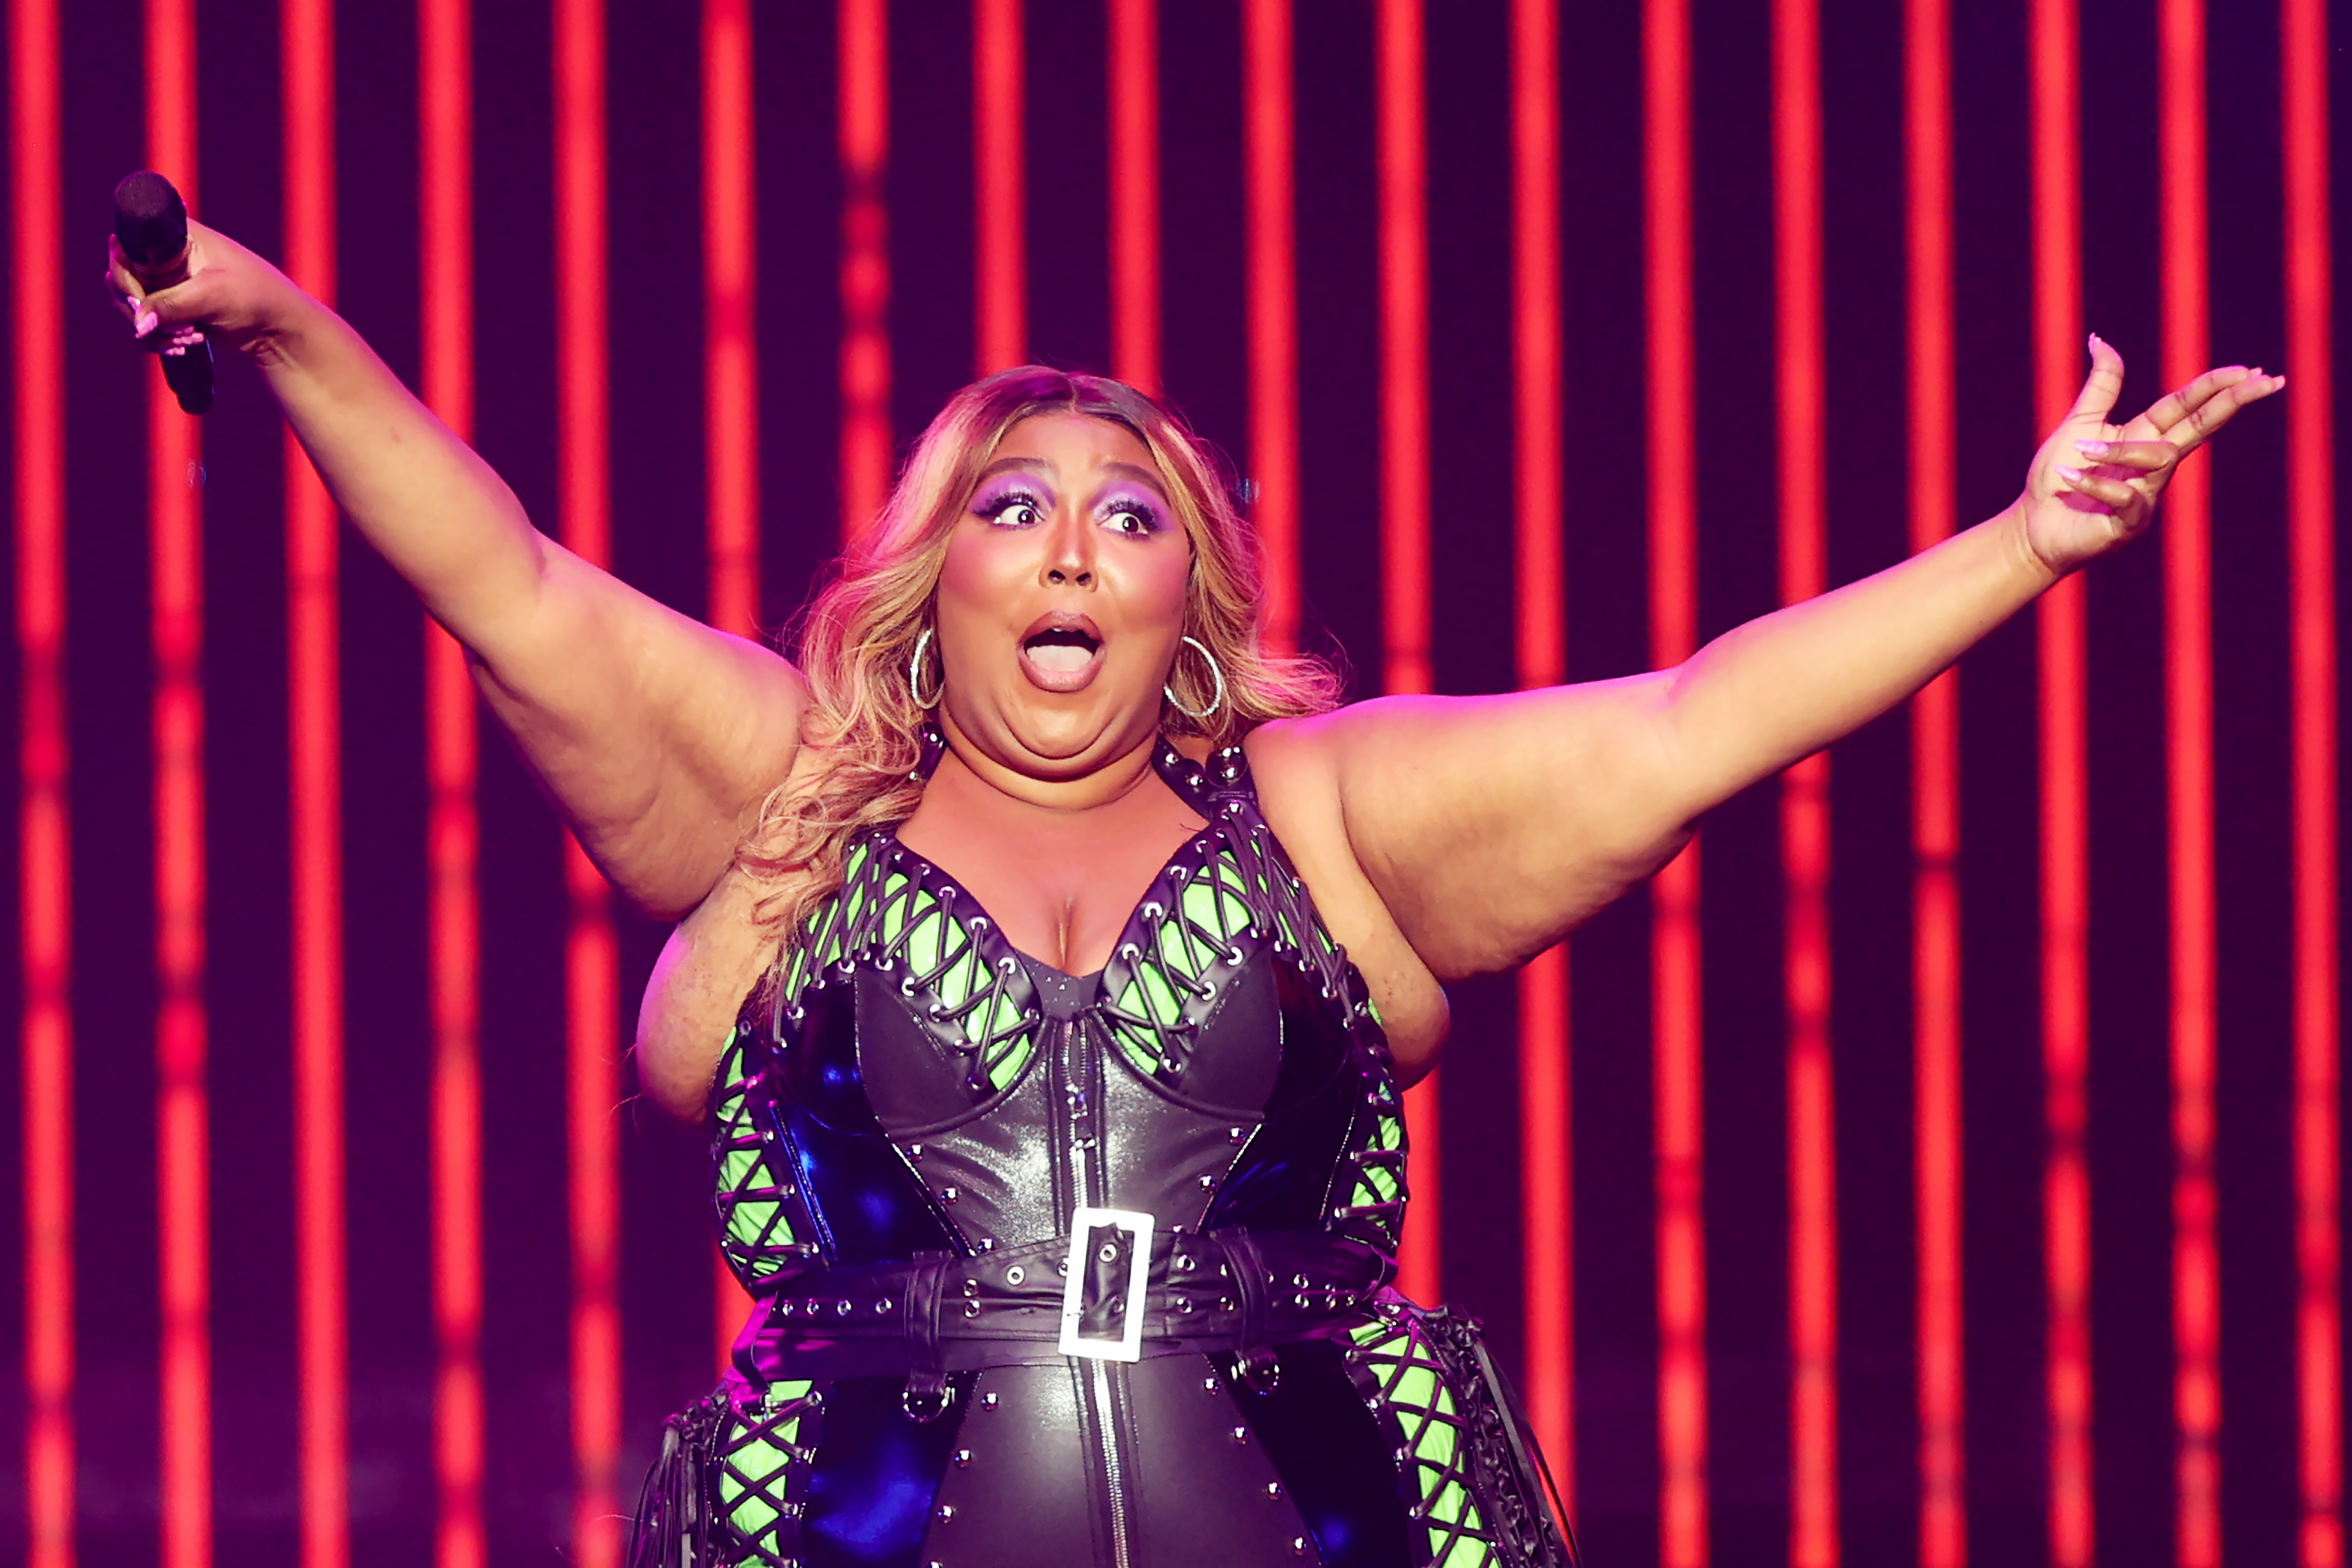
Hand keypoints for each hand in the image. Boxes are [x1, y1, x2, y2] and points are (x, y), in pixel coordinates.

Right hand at [107, 217, 306, 360]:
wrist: (279, 327)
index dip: (125, 278)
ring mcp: (167, 282)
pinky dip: (160, 338)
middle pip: (122, 280)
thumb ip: (171, 305)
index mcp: (176, 235)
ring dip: (153, 329)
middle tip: (172, 330)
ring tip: (188, 339)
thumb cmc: (256, 297)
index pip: (125, 248)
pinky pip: (148, 323)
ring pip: (133, 306)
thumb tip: (139, 323)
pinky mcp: (173, 307)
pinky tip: (184, 346)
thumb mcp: (213, 295)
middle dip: (141, 310)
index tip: (141, 303)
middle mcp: (165, 255)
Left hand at [2018, 333, 2283, 575]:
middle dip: (2231, 403)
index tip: (2250, 370)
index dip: (2216, 387)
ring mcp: (2147, 495)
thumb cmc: (2058, 476)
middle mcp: (2153, 465)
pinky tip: (2069, 479)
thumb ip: (2101, 386)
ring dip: (2120, 451)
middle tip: (2265, 380)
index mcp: (2145, 436)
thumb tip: (2100, 338)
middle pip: (2200, 428)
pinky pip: (2127, 496)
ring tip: (2079, 452)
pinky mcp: (2129, 523)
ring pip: (2158, 458)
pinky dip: (2097, 485)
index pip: (2187, 406)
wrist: (2032, 525)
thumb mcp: (2080, 423)